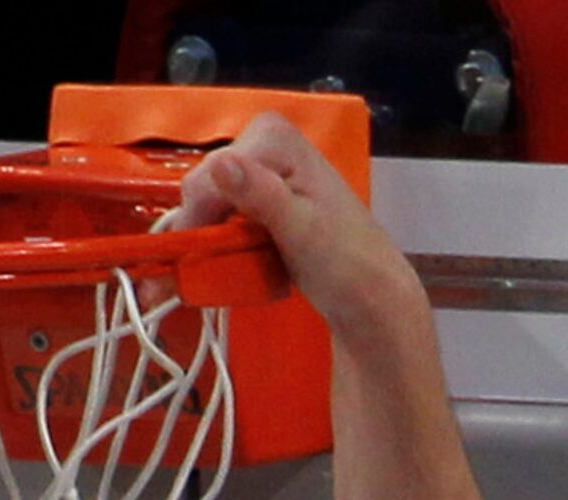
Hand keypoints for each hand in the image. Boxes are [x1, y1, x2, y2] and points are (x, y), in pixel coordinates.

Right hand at [178, 114, 421, 344]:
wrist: (370, 294)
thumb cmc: (346, 264)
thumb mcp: (301, 230)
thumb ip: (262, 195)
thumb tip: (222, 164)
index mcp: (272, 137)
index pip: (208, 176)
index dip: (197, 220)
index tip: (197, 262)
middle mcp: (263, 142)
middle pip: (203, 188)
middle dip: (200, 231)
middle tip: (206, 274)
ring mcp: (261, 171)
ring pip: (207, 205)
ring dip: (205, 242)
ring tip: (211, 275)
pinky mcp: (261, 199)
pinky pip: (221, 218)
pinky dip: (219, 245)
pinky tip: (226, 267)